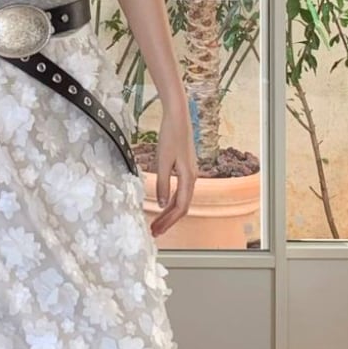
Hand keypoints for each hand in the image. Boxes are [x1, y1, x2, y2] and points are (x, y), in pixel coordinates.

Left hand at [148, 118, 196, 236]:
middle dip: (168, 220)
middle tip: (155, 231)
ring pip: (181, 199)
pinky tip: (162, 205)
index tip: (157, 230)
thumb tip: (160, 204)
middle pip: (181, 206)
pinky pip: (180, 191)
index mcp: (189, 178)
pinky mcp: (185, 168)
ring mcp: (190, 173)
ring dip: (169, 212)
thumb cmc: (170, 136)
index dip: (168, 221)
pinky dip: (170, 201)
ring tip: (156, 222)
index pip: (180, 207)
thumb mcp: (162, 162)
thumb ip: (161, 184)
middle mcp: (192, 178)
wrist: (178, 118)